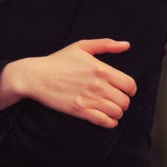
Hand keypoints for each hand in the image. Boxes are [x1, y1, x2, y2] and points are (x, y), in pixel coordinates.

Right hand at [22, 38, 136, 128]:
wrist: (37, 76)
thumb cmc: (58, 61)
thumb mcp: (81, 46)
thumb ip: (106, 44)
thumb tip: (127, 45)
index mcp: (101, 69)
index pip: (130, 85)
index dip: (130, 88)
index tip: (123, 89)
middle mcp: (99, 85)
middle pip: (125, 101)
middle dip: (123, 101)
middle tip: (115, 98)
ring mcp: (90, 99)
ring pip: (117, 113)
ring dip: (116, 112)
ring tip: (109, 107)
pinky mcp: (81, 111)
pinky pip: (105, 122)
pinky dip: (110, 122)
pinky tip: (105, 117)